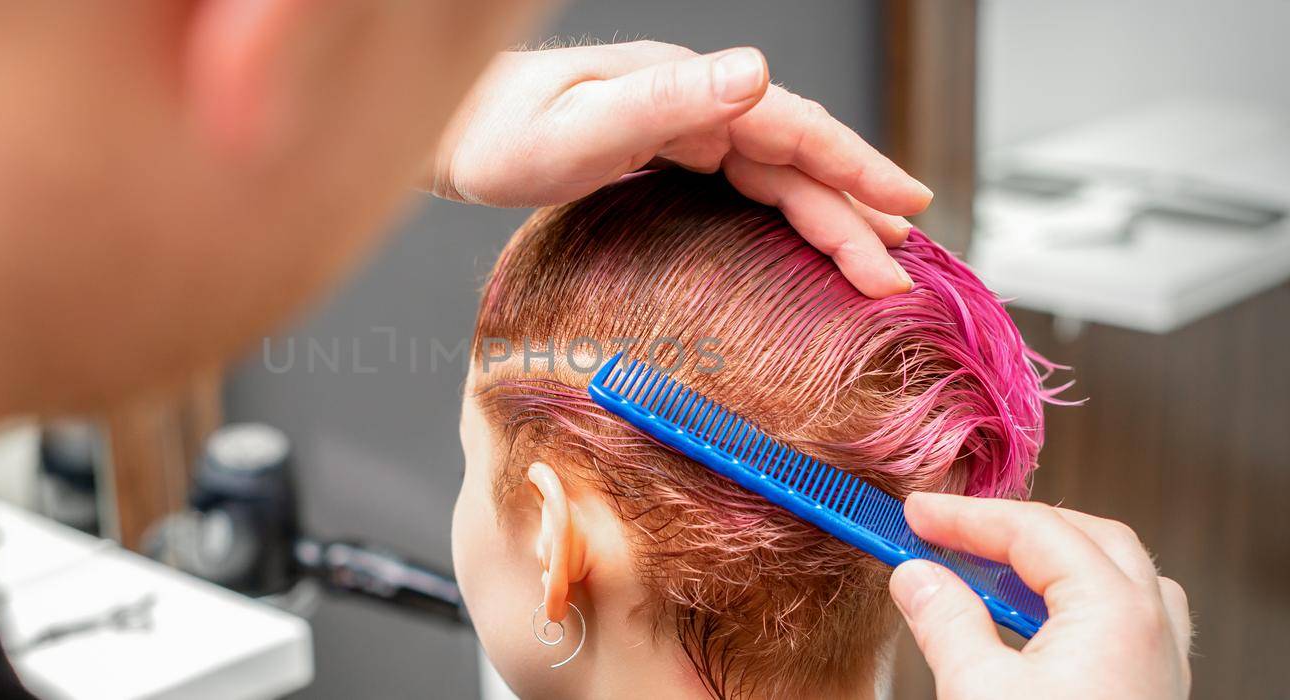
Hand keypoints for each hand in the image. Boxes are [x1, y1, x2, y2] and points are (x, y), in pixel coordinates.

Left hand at [427, 41, 931, 297]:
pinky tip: (803, 233)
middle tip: (899, 268)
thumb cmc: (500, 134)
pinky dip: (785, 209)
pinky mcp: (664, 151)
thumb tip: (756, 72)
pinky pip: (744, 182)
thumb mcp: (582, 125)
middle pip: (794, 158)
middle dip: (854, 209)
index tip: (906, 205)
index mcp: (687, 89)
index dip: (855, 167)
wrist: (454, 133)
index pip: (793, 128)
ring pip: (774, 173)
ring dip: (828, 214)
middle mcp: (693, 101)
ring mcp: (680, 125)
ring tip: (873, 258)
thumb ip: (667, 100)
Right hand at [890, 493, 1192, 699]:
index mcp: (1115, 613)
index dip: (966, 518)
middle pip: (1088, 538)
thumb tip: (916, 577)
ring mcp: (1160, 665)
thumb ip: (944, 621)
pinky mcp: (1150, 696)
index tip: (914, 516)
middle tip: (948, 532)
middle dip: (1014, 526)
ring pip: (1117, 576)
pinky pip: (1127, 619)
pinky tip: (1033, 626)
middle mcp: (1152, 629)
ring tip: (989, 571)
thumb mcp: (976, 692)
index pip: (1035, 531)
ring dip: (1052, 561)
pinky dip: (1076, 600)